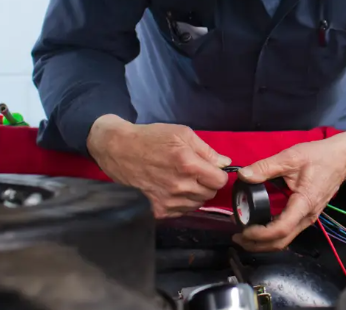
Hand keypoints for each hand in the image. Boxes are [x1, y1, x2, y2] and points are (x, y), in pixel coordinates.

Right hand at [87, 114, 230, 218]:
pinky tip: (174, 189)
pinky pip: (183, 211)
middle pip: (210, 194)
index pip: (220, 181)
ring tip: (184, 180)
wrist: (120, 150)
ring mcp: (168, 201)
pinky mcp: (158, 210)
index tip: (212, 169)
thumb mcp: (183, 134)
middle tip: (196, 172)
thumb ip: (207, 150)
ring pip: (198, 204)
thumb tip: (225, 163)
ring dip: (196, 193)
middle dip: (208, 183)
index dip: (219, 174)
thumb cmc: (152, 138)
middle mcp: (180, 186)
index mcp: (188, 165)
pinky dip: (183, 202)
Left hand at [232, 130, 345, 251]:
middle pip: (281, 242)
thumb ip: (266, 167)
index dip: (259, 234)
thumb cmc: (319, 156)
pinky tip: (259, 228)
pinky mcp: (308, 215)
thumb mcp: (291, 157)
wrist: (342, 158)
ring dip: (264, 243)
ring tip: (244, 235)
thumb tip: (243, 175)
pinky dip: (272, 235)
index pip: (280, 230)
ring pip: (285, 240)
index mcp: (304, 204)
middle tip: (236, 237)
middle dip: (257, 245)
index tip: (242, 229)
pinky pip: (289, 232)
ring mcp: (309, 218)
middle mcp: (308, 216)